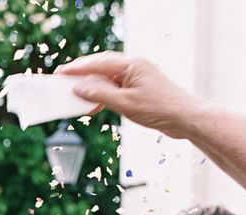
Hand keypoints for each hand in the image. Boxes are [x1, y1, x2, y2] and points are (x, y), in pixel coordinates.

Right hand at [56, 51, 199, 138]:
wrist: (184, 118)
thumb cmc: (159, 109)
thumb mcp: (124, 103)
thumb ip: (100, 94)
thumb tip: (79, 87)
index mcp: (132, 65)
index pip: (99, 63)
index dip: (78, 68)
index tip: (61, 72)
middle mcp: (134, 67)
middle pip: (102, 66)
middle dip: (82, 73)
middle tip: (64, 78)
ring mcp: (137, 78)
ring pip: (108, 78)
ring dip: (92, 86)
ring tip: (75, 93)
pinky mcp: (139, 89)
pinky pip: (115, 88)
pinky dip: (102, 95)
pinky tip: (94, 105)